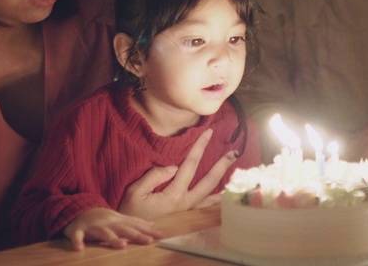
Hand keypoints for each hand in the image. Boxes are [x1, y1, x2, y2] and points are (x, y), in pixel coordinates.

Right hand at [63, 208, 162, 250]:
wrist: (78, 211)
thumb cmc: (103, 219)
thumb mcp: (120, 219)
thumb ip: (135, 223)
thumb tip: (153, 226)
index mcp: (118, 221)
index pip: (136, 226)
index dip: (148, 231)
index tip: (161, 236)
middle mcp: (108, 223)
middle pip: (123, 229)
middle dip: (136, 235)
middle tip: (149, 241)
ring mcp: (93, 226)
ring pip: (103, 233)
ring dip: (112, 239)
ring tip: (122, 246)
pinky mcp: (78, 230)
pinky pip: (77, 236)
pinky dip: (77, 241)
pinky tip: (79, 249)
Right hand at [118, 128, 237, 218]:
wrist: (131, 233)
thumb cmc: (130, 211)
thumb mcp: (135, 192)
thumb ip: (154, 176)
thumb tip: (173, 167)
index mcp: (173, 195)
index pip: (190, 165)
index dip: (199, 147)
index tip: (208, 133)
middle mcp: (186, 203)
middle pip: (209, 181)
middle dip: (222, 165)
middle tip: (234, 152)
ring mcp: (188, 212)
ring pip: (212, 196)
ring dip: (224, 183)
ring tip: (236, 173)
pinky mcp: (186, 216)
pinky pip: (206, 209)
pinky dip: (217, 202)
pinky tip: (224, 197)